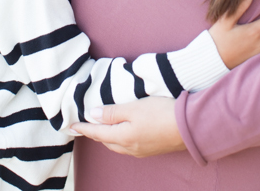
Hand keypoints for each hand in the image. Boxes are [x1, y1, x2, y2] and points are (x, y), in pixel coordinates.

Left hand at [69, 97, 185, 156]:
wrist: (189, 127)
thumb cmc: (160, 114)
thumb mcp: (133, 108)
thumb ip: (112, 112)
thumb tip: (93, 115)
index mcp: (123, 138)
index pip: (97, 133)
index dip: (83, 128)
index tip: (70, 126)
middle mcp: (130, 148)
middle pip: (106, 141)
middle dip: (94, 133)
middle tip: (85, 125)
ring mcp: (141, 150)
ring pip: (117, 144)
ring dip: (107, 136)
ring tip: (101, 126)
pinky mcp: (151, 148)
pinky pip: (128, 145)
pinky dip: (119, 137)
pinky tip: (123, 130)